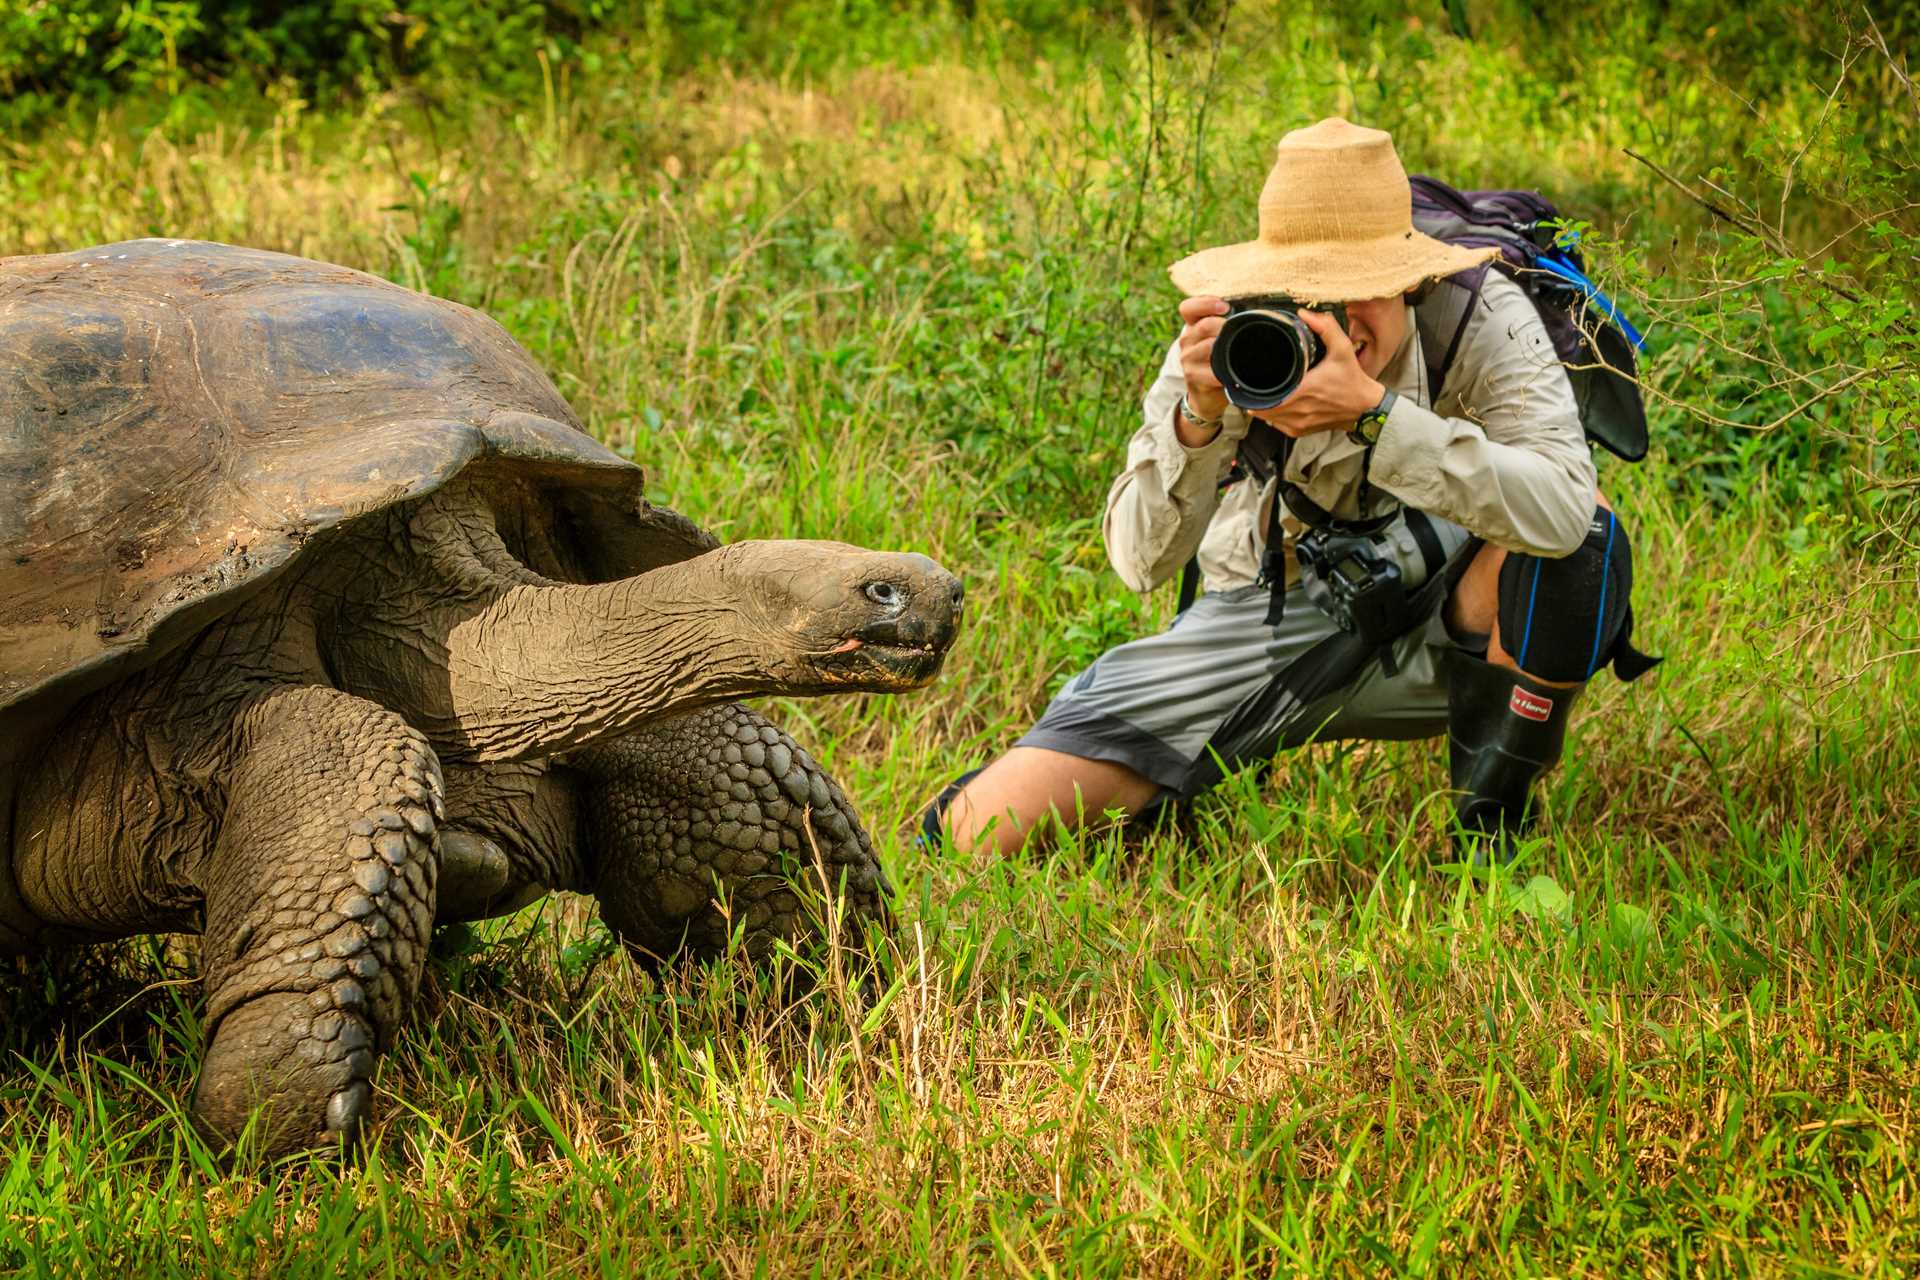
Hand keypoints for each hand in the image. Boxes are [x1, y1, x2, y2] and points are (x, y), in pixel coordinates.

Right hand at [1174, 296, 1230, 443]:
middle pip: (1205, 325)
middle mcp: (1186, 340)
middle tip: (1240, 333)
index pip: (1189, 307)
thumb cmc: (1217, 363)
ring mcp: (1188, 358)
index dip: (1205, 303)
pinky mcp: (1192, 375)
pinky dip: (1225, 373)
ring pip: (1209, 346)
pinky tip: (1232, 374)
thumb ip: (1228, 326)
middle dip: (1226, 327)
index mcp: (1192, 326)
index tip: (1225, 307)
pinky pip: (1212, 370)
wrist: (1206, 395)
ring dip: (1226, 349)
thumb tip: (1260, 314)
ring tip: (1237, 354)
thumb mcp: (1218, 340)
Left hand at [1249, 309, 1385, 438]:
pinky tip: (1276, 405)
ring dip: (1263, 407)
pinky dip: (1274, 417)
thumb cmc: (1353, 380)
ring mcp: (1299, 423)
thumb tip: (1305, 315)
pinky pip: (1278, 426)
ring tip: (1262, 392)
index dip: (1254, 389)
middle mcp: (1299, 410)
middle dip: (1256, 396)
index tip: (1249, 379)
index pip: (1267, 396)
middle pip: (1262, 408)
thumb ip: (1326, 328)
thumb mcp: (1342, 348)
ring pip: (1267, 419)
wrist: (1365, 407)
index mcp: (1304, 391)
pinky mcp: (1301, 431)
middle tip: (1254, 382)